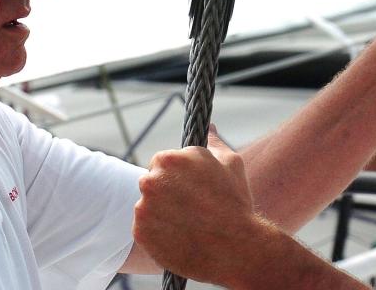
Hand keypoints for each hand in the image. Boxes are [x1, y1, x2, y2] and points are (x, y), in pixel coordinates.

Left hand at [133, 128, 265, 285]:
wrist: (234, 248)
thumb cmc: (235, 202)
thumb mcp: (231, 164)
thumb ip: (214, 142)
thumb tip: (209, 127)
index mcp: (169, 159)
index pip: (163, 161)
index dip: (178, 174)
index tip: (192, 187)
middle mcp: (150, 180)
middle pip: (152, 182)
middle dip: (167, 191)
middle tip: (190, 206)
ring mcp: (143, 207)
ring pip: (148, 206)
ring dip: (161, 212)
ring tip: (187, 223)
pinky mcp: (140, 233)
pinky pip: (145, 229)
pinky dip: (158, 232)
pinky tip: (179, 236)